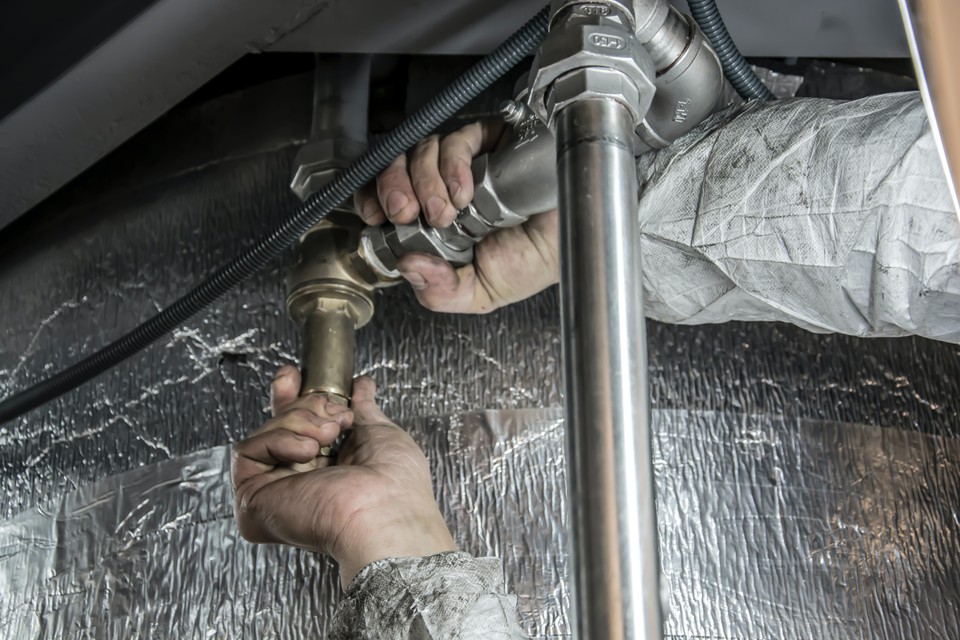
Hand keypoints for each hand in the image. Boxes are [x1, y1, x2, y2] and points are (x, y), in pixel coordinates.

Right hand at [232, 366, 455, 586]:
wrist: (386, 510)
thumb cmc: (395, 484)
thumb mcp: (379, 433)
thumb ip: (363, 409)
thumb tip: (362, 385)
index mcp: (326, 471)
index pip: (296, 429)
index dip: (291, 398)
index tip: (295, 375)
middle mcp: (297, 483)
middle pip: (278, 425)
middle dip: (303, 405)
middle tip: (332, 416)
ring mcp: (273, 492)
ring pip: (266, 432)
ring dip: (300, 422)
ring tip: (328, 437)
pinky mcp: (253, 500)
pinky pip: (248, 451)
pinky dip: (279, 440)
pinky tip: (307, 451)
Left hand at [354, 121, 559, 313]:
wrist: (581, 239)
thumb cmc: (538, 260)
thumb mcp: (481, 292)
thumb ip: (442, 291)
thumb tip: (408, 268)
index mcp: (436, 220)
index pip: (390, 197)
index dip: (374, 198)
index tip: (375, 215)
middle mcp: (445, 187)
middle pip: (397, 166)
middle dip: (392, 187)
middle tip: (405, 212)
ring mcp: (466, 162)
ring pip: (422, 150)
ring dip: (424, 180)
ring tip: (446, 211)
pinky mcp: (490, 141)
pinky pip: (458, 139)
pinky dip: (453, 165)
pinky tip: (465, 190)